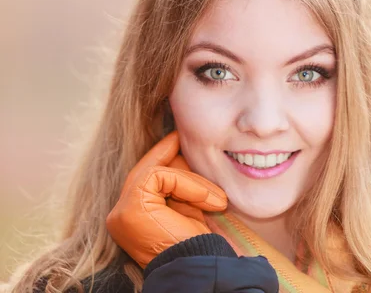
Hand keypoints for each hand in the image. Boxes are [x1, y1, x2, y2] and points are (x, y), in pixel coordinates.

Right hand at [106, 131, 226, 268]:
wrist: (198, 265)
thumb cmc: (196, 243)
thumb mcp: (186, 207)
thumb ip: (178, 185)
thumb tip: (180, 153)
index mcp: (132, 216)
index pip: (145, 179)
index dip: (161, 157)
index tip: (176, 138)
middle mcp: (120, 214)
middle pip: (146, 172)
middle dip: (169, 156)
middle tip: (182, 137)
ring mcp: (122, 211)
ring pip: (155, 172)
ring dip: (192, 181)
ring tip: (217, 199)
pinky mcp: (131, 207)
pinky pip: (160, 177)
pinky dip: (188, 184)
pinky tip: (209, 201)